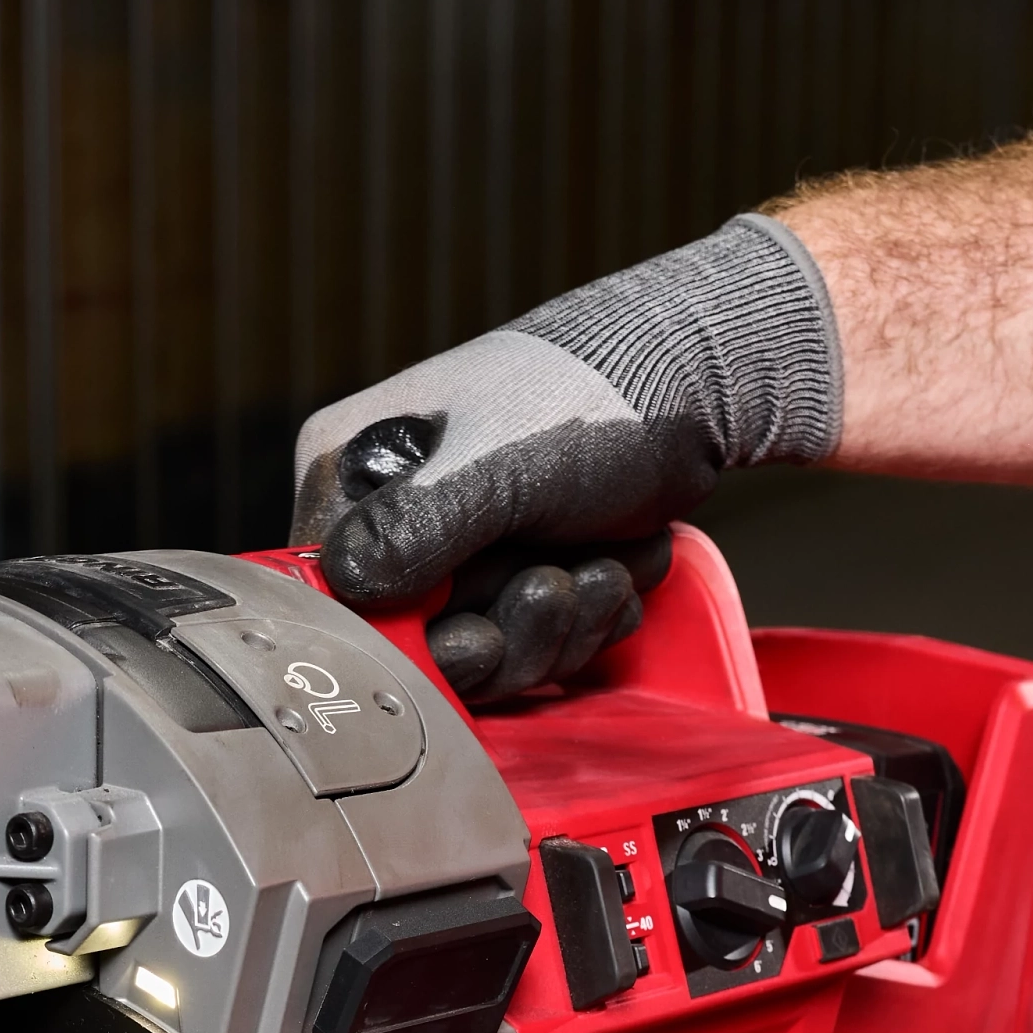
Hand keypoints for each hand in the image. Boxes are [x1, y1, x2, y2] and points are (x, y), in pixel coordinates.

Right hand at [292, 340, 708, 699]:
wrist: (690, 384)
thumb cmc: (587, 400)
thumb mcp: (495, 465)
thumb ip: (414, 527)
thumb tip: (343, 584)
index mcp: (354, 475)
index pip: (342, 599)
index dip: (412, 639)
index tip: (477, 637)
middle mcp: (396, 516)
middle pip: (422, 639)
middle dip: (506, 630)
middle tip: (555, 589)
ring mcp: (463, 549)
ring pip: (490, 647)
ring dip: (560, 625)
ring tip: (603, 570)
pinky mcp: (520, 570)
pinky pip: (539, 639)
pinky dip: (587, 617)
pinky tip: (618, 571)